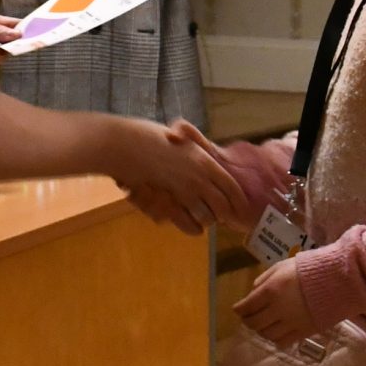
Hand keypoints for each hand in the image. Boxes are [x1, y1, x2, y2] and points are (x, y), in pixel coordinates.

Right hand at [112, 118, 247, 232]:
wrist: (123, 145)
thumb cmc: (148, 136)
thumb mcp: (179, 137)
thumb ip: (194, 149)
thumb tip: (204, 156)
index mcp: (204, 160)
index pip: (231, 185)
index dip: (238, 199)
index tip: (242, 207)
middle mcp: (199, 178)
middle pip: (222, 205)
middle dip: (225, 213)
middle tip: (225, 216)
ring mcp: (183, 193)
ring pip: (207, 216)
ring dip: (209, 220)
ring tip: (208, 221)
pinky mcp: (167, 204)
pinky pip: (188, 224)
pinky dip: (194, 228)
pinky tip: (195, 228)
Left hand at [234, 256, 315, 342]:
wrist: (339, 280)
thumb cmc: (309, 269)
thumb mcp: (282, 266)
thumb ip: (265, 279)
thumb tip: (253, 292)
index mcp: (271, 290)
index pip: (246, 306)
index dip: (239, 309)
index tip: (237, 309)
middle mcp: (278, 309)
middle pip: (254, 323)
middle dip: (248, 321)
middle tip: (248, 317)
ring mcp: (291, 323)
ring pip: (266, 335)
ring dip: (261, 330)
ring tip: (263, 324)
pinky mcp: (303, 332)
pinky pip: (282, 342)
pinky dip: (275, 339)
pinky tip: (276, 332)